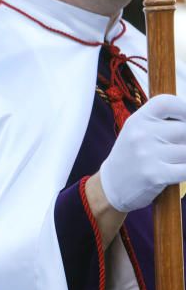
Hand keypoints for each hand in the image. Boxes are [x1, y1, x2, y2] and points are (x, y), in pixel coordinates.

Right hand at [99, 94, 185, 211]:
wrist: (110, 186)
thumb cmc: (132, 157)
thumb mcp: (138, 132)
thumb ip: (162, 122)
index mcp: (136, 121)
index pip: (167, 103)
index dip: (183, 109)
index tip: (185, 120)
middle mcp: (140, 135)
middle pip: (184, 130)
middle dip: (184, 141)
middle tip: (173, 149)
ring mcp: (147, 155)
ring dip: (184, 159)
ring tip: (171, 163)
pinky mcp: (155, 175)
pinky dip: (185, 171)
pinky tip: (177, 172)